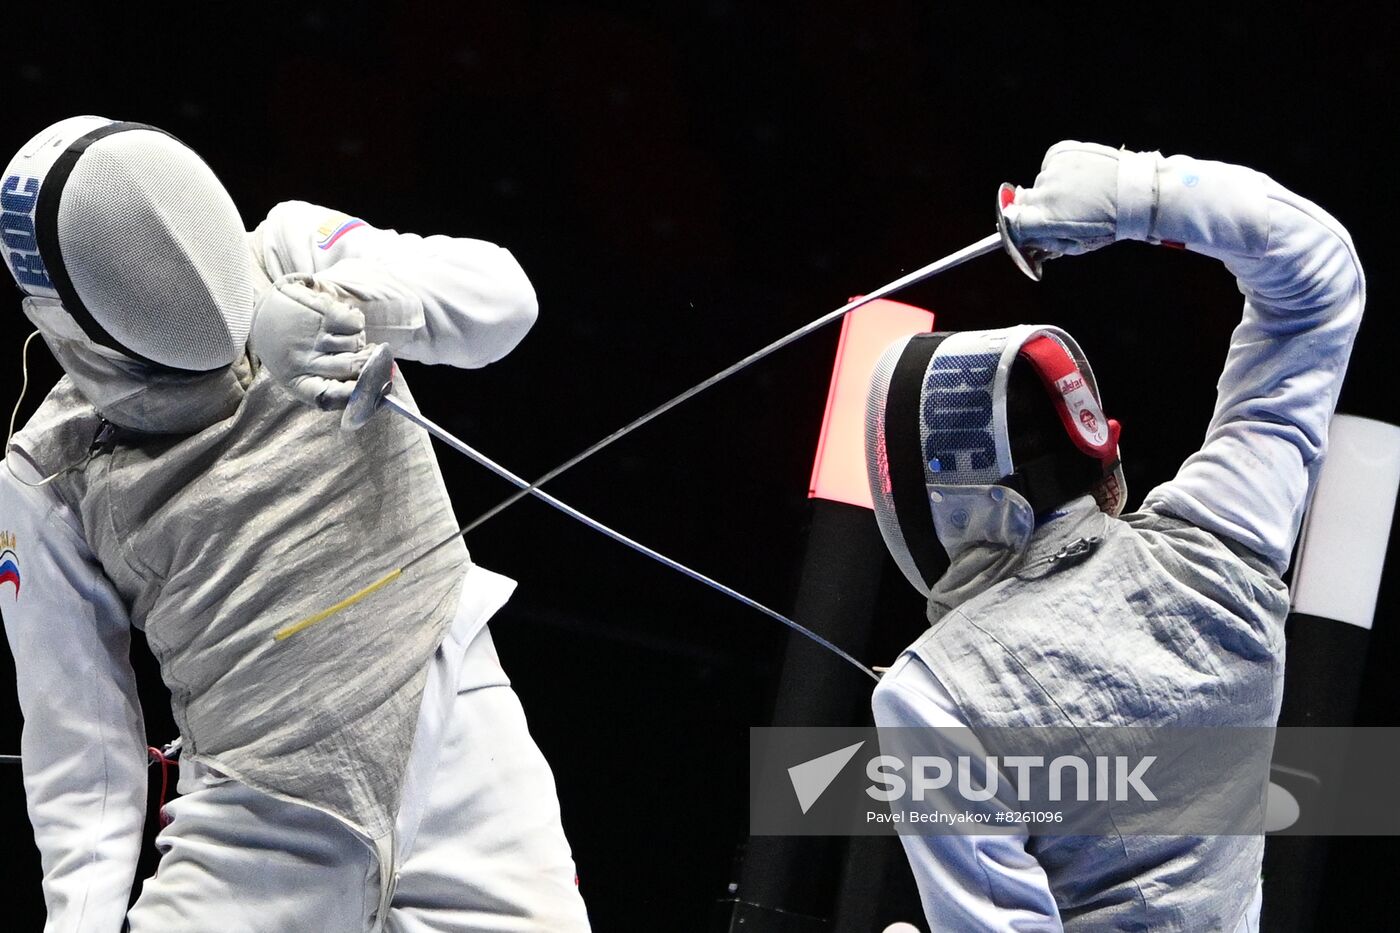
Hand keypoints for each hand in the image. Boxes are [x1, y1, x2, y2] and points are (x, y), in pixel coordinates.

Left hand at [250, 275, 377, 409]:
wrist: (266, 313)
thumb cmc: (292, 351)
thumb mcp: (304, 375)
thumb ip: (337, 387)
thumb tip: (382, 393)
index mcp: (298, 382)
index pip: (328, 396)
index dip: (353, 395)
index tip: (373, 391)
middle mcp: (303, 360)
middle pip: (353, 366)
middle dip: (368, 361)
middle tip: (368, 355)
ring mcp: (311, 335)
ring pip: (356, 343)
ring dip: (357, 339)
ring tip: (341, 335)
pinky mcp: (319, 313)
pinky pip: (355, 323)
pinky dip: (356, 321)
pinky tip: (341, 320)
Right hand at [1001, 141, 1129, 258]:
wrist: (1137, 192)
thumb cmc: (1109, 223)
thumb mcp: (1078, 244)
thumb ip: (1048, 242)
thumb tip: (1029, 238)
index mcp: (1044, 218)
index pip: (1012, 221)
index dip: (1020, 224)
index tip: (1027, 225)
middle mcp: (1044, 191)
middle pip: (1025, 200)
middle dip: (1038, 207)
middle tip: (1061, 209)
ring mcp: (1053, 169)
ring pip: (1042, 181)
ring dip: (1054, 187)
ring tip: (1081, 192)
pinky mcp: (1062, 151)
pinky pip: (1051, 163)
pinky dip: (1061, 170)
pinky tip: (1080, 176)